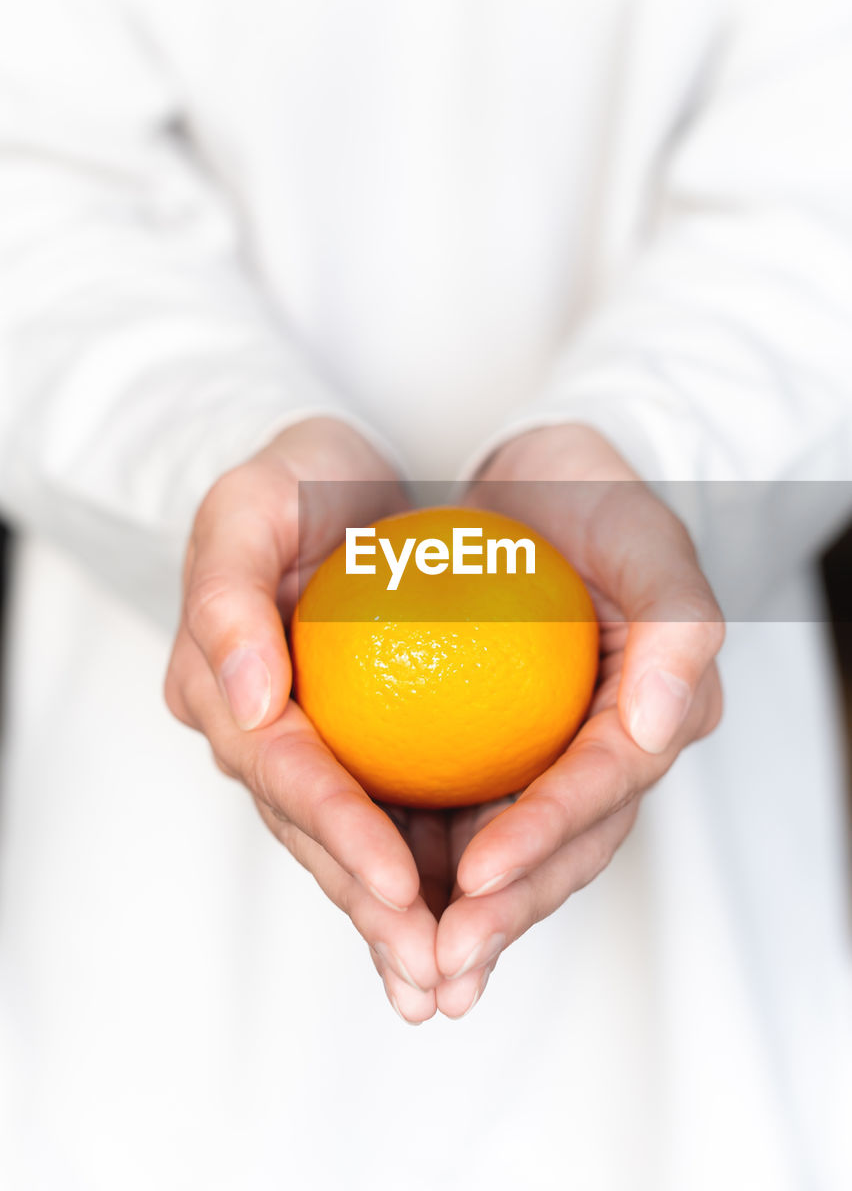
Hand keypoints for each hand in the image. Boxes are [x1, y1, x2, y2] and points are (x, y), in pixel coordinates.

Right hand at [164, 417, 447, 1022]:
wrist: (336, 477)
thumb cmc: (292, 479)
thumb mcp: (248, 503)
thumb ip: (228, 597)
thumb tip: (249, 705)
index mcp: (227, 687)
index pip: (286, 771)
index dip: (338, 831)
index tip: (398, 885)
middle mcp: (265, 733)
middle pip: (318, 834)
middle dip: (373, 909)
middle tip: (437, 973)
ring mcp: (316, 747)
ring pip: (357, 845)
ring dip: (403, 917)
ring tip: (456, 982)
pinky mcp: (366, 746)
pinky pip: (398, 815)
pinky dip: (433, 872)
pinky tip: (476, 924)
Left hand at [428, 424, 724, 1016]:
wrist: (543, 480)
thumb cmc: (600, 500)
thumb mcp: (647, 541)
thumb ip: (676, 628)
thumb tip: (658, 728)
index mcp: (650, 714)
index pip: (600, 789)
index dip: (544, 836)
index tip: (479, 875)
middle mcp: (601, 752)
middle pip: (556, 850)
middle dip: (501, 914)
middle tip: (437, 965)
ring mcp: (545, 759)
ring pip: (505, 852)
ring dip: (459, 916)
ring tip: (407, 972)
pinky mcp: (494, 752)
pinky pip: (455, 815)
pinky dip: (419, 860)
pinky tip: (373, 901)